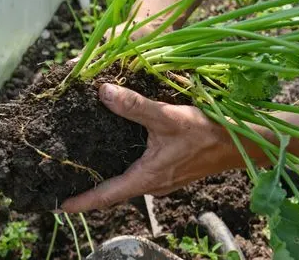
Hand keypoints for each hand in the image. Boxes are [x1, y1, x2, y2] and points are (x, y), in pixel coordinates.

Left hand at [61, 83, 244, 212]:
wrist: (241, 144)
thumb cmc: (208, 134)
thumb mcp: (170, 117)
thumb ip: (136, 105)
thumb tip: (102, 92)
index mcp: (147, 177)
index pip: (106, 196)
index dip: (81, 201)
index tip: (58, 205)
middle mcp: (152, 184)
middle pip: (114, 191)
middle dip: (90, 188)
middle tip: (65, 178)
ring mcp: (163, 179)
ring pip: (128, 181)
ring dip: (107, 177)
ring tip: (85, 164)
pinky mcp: (171, 171)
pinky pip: (141, 172)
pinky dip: (124, 165)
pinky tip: (120, 148)